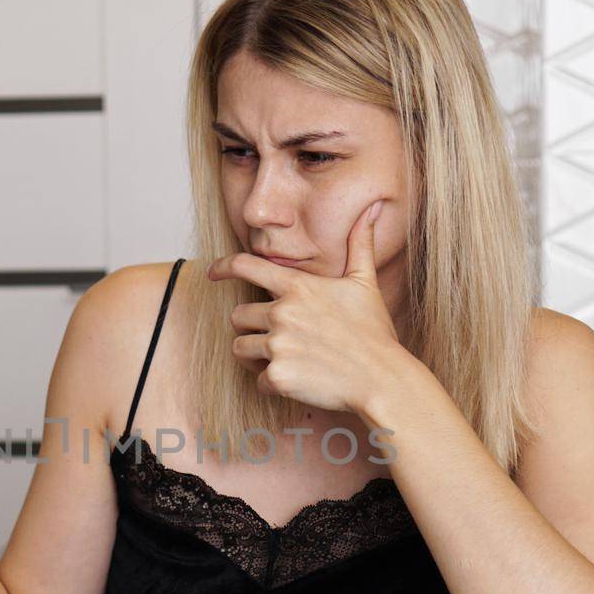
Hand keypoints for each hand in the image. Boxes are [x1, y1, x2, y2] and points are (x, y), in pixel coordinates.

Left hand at [209, 199, 405, 413]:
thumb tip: (371, 210)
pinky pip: (258, 380)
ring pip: (241, 347)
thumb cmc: (374, 333)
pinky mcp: (278, 376)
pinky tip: (298, 380)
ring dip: (256, 355)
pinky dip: (273, 383)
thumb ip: (360, 246)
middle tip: (280, 337)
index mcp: (298, 287)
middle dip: (252, 326)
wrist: (381, 379)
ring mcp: (278, 345)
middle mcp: (282, 313)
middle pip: (238, 316)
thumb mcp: (365, 284)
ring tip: (285, 359)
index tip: (212, 273)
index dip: (223, 267)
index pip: (245, 266)